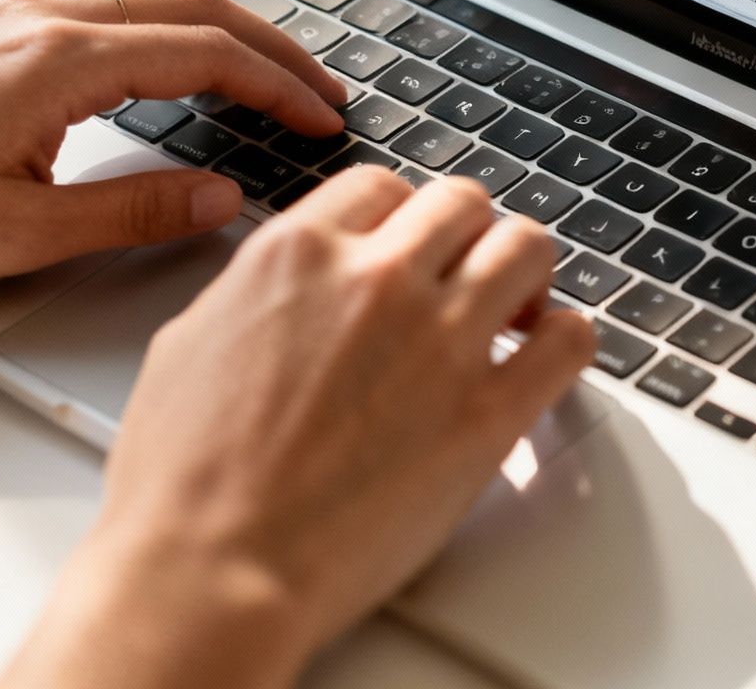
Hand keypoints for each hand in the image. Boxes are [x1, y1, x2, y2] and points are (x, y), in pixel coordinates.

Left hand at [0, 0, 352, 334]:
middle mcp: (41, 21)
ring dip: (223, 30)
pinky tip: (177, 62)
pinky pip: (109, 6)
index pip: (207, 55)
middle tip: (323, 92)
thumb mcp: (22, 234)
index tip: (324, 119)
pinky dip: (170, 27)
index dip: (279, 86)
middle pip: (193, 9)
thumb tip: (221, 198)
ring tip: (270, 74)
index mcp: (59, 62)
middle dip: (271, 47)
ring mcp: (14, 19)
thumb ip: (136, 211)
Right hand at [1, 168, 597, 688]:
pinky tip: (543, 358)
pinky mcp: (488, 413)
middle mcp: (378, 280)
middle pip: (461, 204)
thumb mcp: (190, 342)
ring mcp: (440, 340)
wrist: (214, 568)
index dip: (398, 218)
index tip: (405, 246)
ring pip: (527, 248)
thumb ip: (256, 295)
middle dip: (465, 235)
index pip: (380, 187)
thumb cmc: (185, 482)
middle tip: (462, 274)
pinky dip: (565, 338)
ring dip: (523, 272)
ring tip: (512, 310)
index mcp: (298, 255)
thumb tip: (284, 293)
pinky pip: (570, 340)